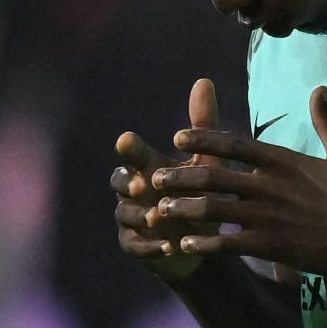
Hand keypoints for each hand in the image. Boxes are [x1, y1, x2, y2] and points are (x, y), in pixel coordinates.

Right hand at [111, 78, 222, 282]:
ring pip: (125, 214)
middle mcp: (133, 190)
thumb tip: (204, 80)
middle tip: (144, 185)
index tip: (127, 140)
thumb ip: (203, 124)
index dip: (128, 148)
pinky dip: (150, 246)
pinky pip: (135, 245)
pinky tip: (168, 247)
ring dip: (141, 215)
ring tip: (159, 217)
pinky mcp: (135, 245)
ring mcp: (131, 218)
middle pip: (119, 181)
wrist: (200, 241)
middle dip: (129, 182)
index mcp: (147, 167)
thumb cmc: (200, 193)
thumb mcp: (206, 160)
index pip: (132, 154)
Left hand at [147, 86, 326, 277]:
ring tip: (161, 210)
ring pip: (213, 208)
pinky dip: (204, 243)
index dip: (203, 138)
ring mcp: (268, 216)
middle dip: (179, 175)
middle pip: (213, 174)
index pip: (234, 142)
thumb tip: (320, 89)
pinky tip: (184, 244)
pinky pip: (227, 243)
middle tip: (154, 177)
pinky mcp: (270, 245)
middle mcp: (269, 185)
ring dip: (183, 209)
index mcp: (283, 160)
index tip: (179, 136)